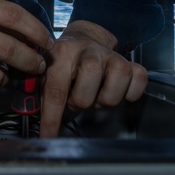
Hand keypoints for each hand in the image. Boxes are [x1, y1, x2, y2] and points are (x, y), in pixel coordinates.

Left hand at [38, 20, 147, 137]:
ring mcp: (110, 54)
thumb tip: (35, 120)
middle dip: (81, 101)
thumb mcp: (46, 72)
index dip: (52, 119)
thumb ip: (40, 94)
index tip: (48, 137)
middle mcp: (87, 51)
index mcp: (61, 53)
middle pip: (88, 86)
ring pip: (118, 78)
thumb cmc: (64, 63)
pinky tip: (117, 90)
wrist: (83, 37)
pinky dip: (131, 91)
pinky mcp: (129, 59)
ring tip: (97, 95)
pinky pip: (139, 78)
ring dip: (107, 97)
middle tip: (77, 100)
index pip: (56, 91)